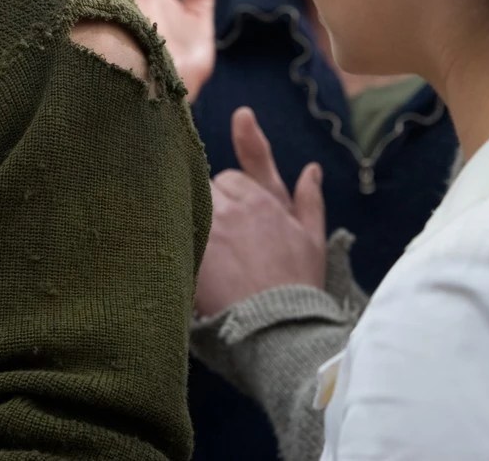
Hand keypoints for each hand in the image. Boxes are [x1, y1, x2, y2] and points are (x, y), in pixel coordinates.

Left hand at [195, 108, 325, 316]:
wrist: (278, 327)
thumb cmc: (298, 286)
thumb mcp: (312, 238)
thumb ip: (308, 200)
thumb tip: (311, 168)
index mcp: (263, 200)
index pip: (236, 177)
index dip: (236, 192)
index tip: (235, 161)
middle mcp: (234, 206)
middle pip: (210, 189)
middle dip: (216, 206)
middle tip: (228, 242)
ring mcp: (210, 227)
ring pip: (191, 205)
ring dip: (196, 220)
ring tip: (213, 255)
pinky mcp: (190, 251)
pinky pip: (175, 230)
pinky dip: (178, 239)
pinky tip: (182, 257)